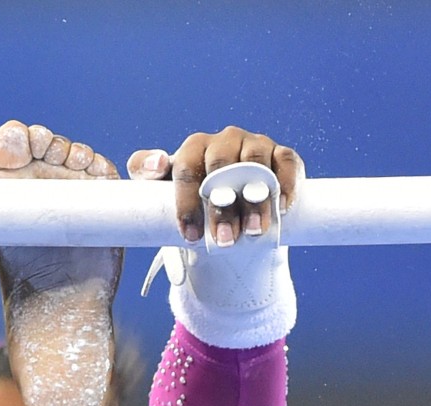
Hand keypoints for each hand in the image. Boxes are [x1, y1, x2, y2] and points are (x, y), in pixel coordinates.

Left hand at [127, 127, 300, 348]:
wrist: (228, 207)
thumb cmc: (192, 197)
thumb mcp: (160, 187)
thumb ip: (145, 171)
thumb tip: (156, 164)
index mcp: (194, 147)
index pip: (187, 168)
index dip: (187, 202)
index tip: (190, 235)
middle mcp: (225, 140)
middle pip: (222, 169)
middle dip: (222, 207)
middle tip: (223, 240)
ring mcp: (255, 145)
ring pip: (255, 166)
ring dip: (255, 201)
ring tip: (252, 231)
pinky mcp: (280, 155)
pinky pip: (286, 163)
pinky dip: (285, 185)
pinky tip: (282, 209)